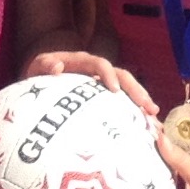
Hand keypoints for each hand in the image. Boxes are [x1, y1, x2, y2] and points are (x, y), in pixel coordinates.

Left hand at [25, 47, 158, 120]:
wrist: (39, 84)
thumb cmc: (37, 77)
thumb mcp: (36, 69)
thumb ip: (45, 65)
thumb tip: (58, 67)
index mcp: (82, 62)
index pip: (99, 65)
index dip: (108, 74)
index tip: (114, 90)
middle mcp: (96, 71)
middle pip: (122, 76)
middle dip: (136, 90)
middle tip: (148, 107)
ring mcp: (102, 83)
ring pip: (127, 88)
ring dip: (141, 100)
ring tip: (153, 116)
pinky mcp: (104, 96)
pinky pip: (122, 101)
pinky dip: (134, 110)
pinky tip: (145, 126)